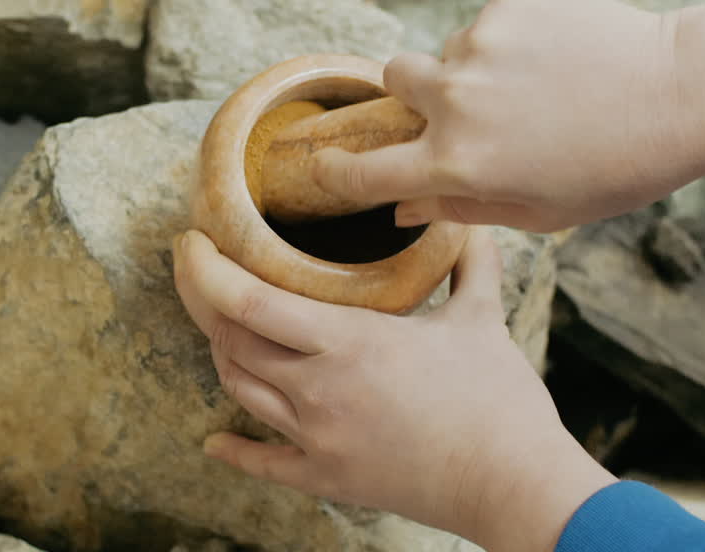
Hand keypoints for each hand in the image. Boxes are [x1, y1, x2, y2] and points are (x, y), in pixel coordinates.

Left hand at [172, 228, 614, 551]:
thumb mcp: (480, 317)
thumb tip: (468, 221)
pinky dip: (234, 450)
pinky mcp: (328, 477)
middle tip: (199, 274)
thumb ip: (469, 263)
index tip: (192, 244)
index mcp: (348, 341)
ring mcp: (318, 437)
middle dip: (204, 304)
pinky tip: (214, 441)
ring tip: (222, 328)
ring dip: (223, 356)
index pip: (250, 302)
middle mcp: (318, 388)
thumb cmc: (499, 398)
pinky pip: (265, 464)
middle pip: (232, 342)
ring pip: (242, 390)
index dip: (208, 272)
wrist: (513, 482)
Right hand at [312, 0, 704, 232]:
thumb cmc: (615, 168)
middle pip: (393, 80)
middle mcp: (457, 102)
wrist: (683, 92)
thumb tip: (401, 208)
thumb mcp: (538, 211)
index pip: (367, 171)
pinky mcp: (509, 6)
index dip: (336, 171)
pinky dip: (508, 41)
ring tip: (535, 86)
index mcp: (460, 164)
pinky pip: (486, 23)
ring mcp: (480, 47)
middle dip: (414, 92)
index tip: (322, 165)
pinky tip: (556, 60)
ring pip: (447, 51)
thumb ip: (459, 208)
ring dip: (470, 68)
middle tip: (461, 105)